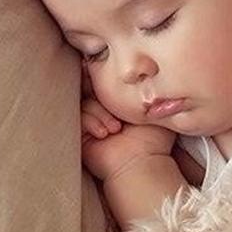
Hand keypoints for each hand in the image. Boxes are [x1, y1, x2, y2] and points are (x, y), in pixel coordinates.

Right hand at [79, 66, 174, 180]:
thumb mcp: (152, 107)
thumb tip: (143, 69)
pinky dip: (92, 121)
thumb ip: (147, 87)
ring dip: (100, 112)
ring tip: (116, 128)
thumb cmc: (152, 138)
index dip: (103, 75)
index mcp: (116, 101)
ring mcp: (89, 121)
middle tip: (106, 95)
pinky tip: (105, 133)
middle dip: (97, 88)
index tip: (107, 73)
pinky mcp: (80, 134)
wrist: (141, 162)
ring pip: (84, 101)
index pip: (103, 80)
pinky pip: (79, 117)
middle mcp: (100, 109)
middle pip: (89, 87)